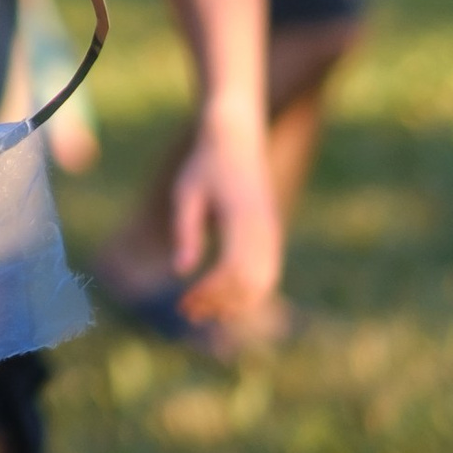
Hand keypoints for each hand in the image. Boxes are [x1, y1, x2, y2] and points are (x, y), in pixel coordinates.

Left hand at [170, 104, 280, 324]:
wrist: (236, 139)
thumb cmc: (205, 165)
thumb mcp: (186, 194)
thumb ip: (185, 231)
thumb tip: (180, 272)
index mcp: (243, 218)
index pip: (232, 270)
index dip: (210, 292)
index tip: (184, 302)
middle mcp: (264, 228)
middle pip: (250, 283)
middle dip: (220, 304)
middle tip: (187, 312)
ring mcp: (272, 232)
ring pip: (263, 283)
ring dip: (235, 303)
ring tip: (201, 312)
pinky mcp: (271, 234)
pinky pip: (267, 273)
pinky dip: (247, 292)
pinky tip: (222, 300)